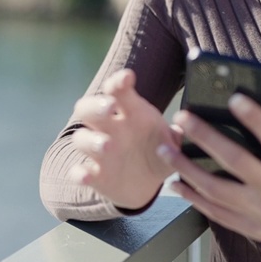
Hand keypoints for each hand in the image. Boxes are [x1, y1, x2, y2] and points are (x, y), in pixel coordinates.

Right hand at [69, 69, 179, 209]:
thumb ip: (176, 138)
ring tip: (108, 145)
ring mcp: (99, 152)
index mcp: (130, 113)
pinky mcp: (94, 175)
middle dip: (96, 105)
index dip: (119, 82)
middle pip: (88, 108)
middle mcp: (110, 129)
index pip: (118, 90)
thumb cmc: (159, 152)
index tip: (127, 77)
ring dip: (92, 141)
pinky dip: (80, 174)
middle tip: (109, 107)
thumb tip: (182, 130)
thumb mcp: (172, 145)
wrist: (149, 184)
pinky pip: (79, 172)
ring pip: (82, 139)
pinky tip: (87, 175)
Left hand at [160, 94, 260, 258]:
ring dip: (187, 169)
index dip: (254, 117)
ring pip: (217, 190)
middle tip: (183, 119)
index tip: (234, 98)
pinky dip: (194, 199)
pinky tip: (177, 184)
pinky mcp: (253, 228)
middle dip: (205, 138)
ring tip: (167, 150)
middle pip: (236, 161)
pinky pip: (217, 214)